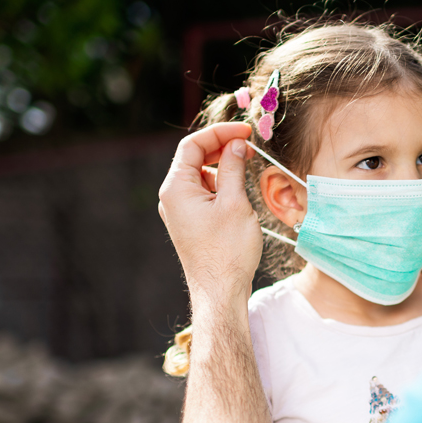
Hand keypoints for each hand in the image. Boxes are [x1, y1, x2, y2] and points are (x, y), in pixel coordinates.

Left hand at [158, 122, 259, 304]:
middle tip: (249, 145)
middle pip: (194, 158)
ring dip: (222, 166)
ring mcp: (179, 211)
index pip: (193, 145)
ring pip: (200, 175)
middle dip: (221, 147)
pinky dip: (220, 184)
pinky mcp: (190, 222)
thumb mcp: (235, 203)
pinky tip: (238, 189)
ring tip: (246, 167)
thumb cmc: (227, 251)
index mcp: (176, 188)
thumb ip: (234, 168)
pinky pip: (203, 192)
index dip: (220, 133)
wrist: (220, 291)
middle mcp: (172, 197)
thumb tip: (237, 144)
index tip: (245, 131)